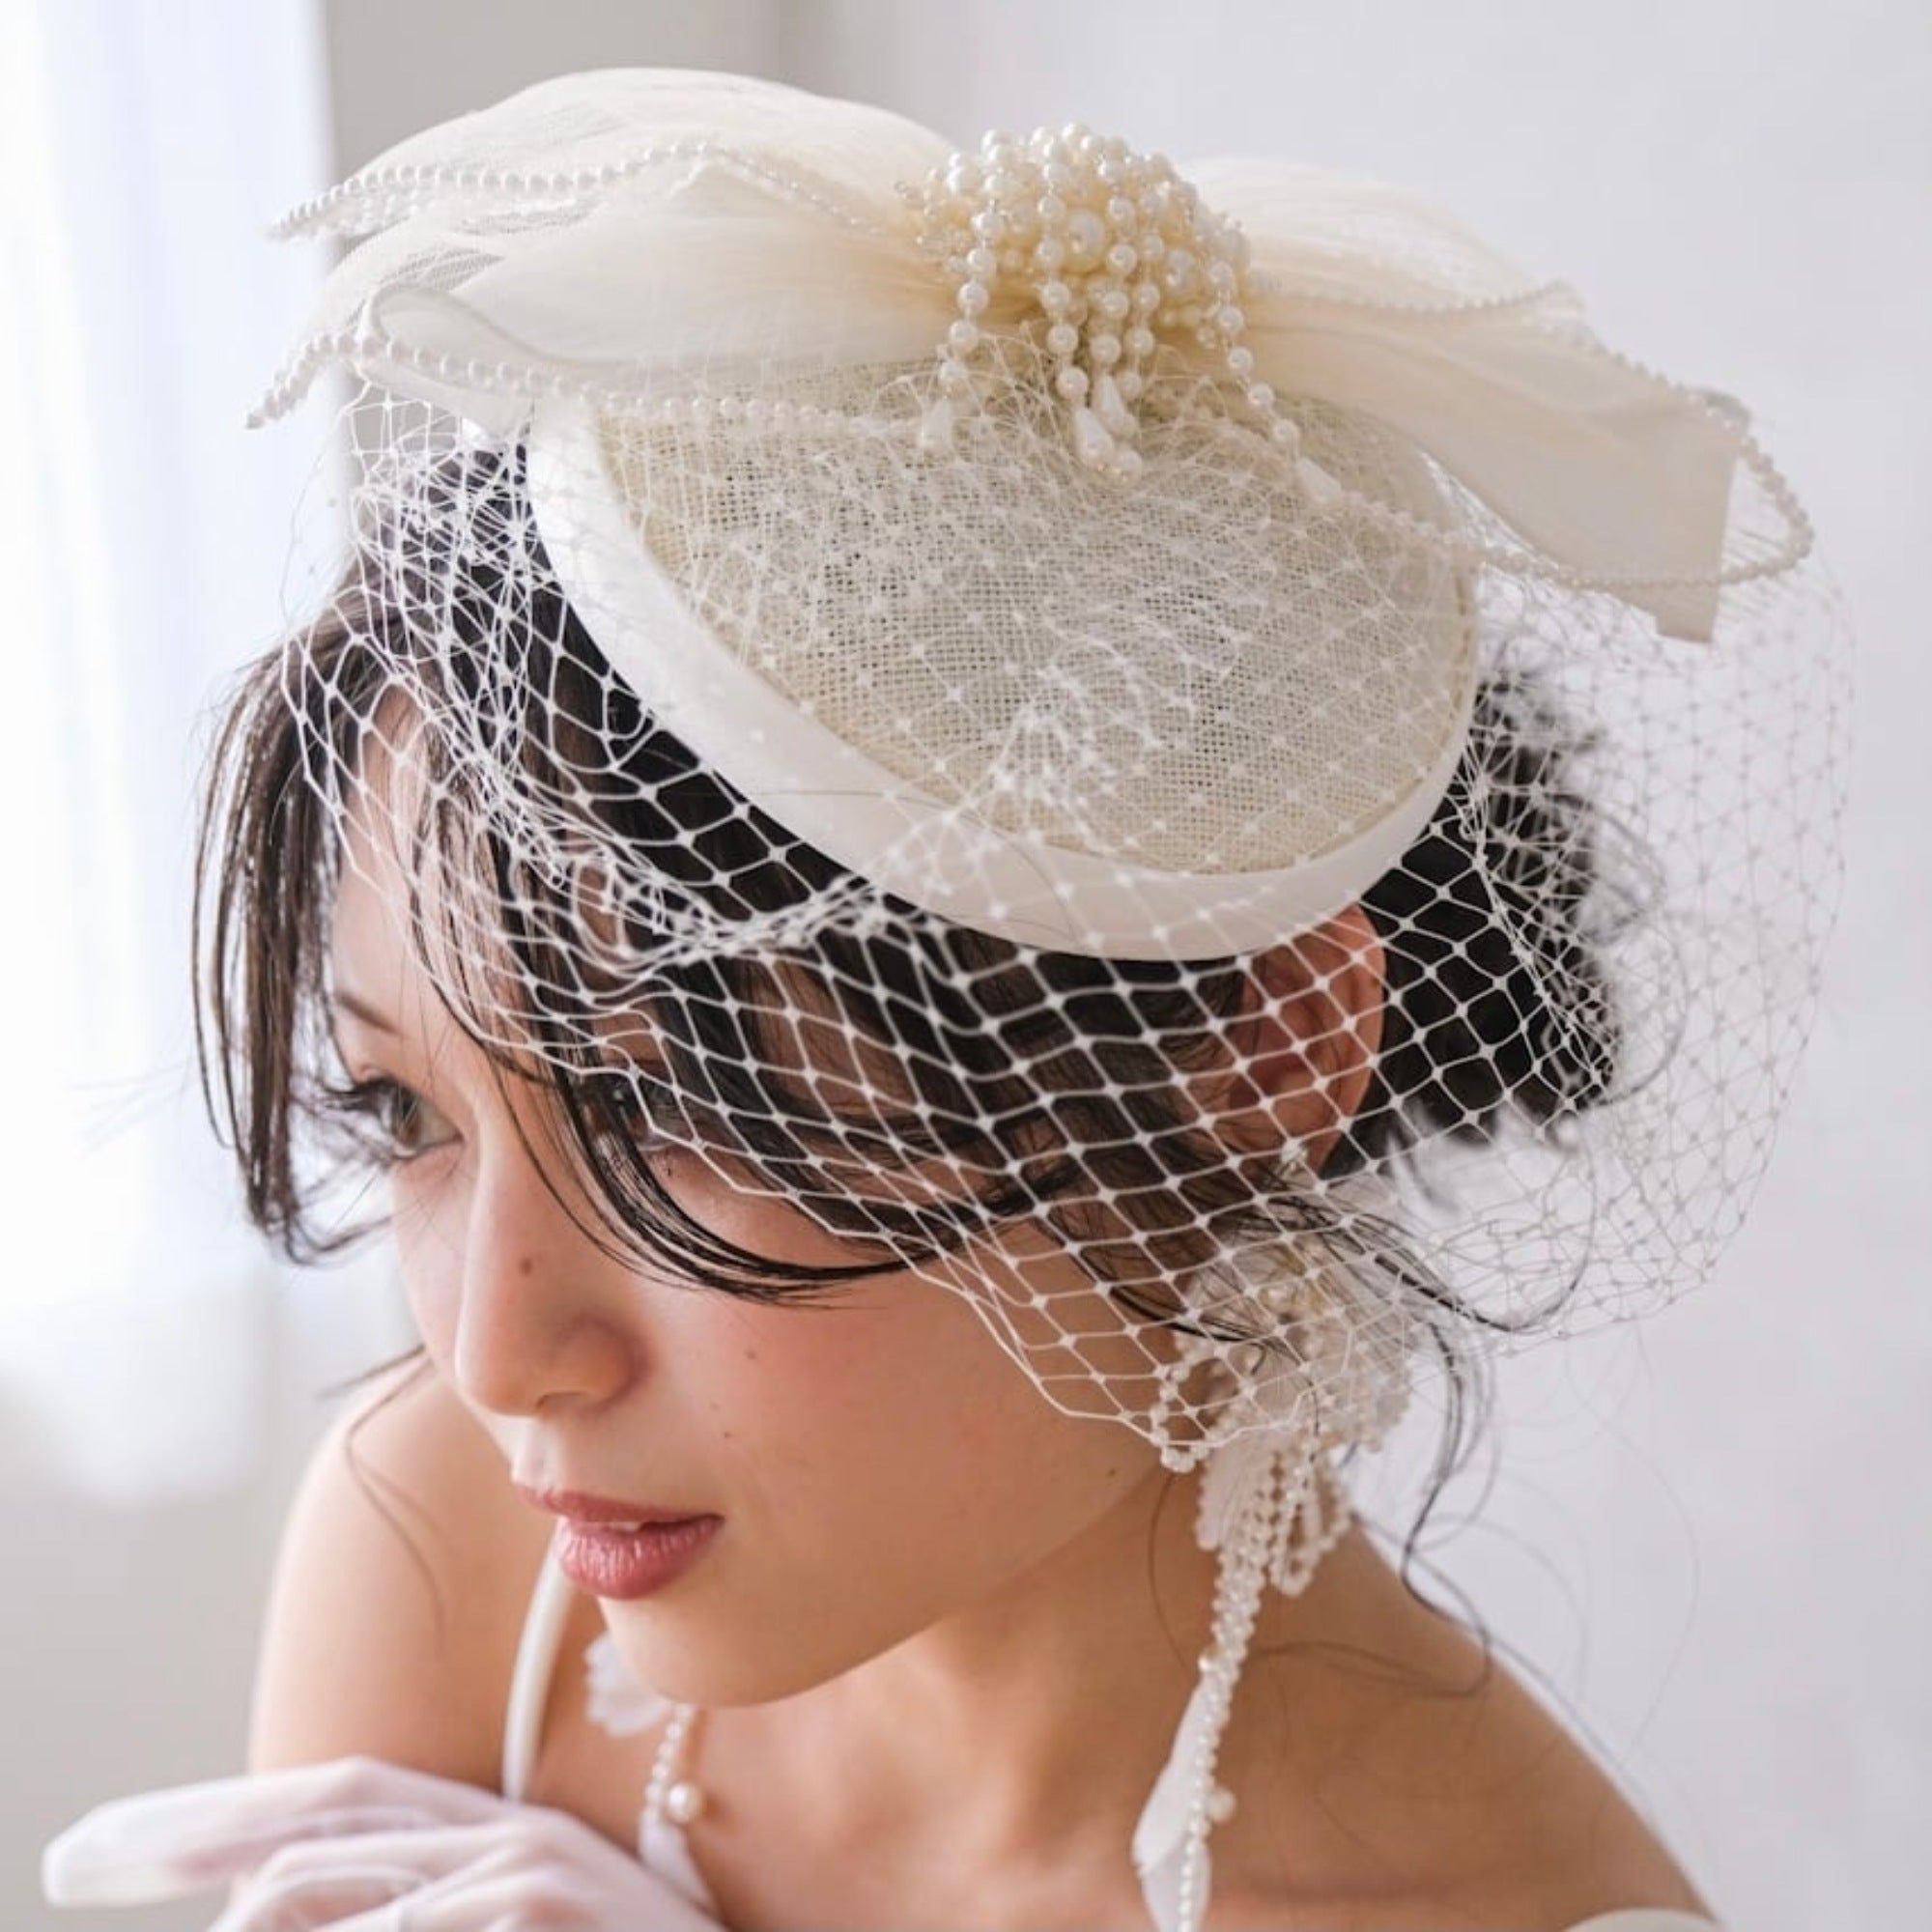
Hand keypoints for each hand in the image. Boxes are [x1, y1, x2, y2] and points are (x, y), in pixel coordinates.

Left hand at [42, 1755, 723, 1929]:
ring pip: (350, 1872)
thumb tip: (275, 1911)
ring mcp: (534, 1874)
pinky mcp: (554, 1911)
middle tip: (75, 1857)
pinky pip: (431, 1922)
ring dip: (258, 1908)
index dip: (215, 1813)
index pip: (334, 1797)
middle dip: (192, 1830)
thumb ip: (417, 1919)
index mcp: (490, 1841)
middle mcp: (506, 1836)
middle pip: (326, 1808)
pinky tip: (274, 1922)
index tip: (102, 1847)